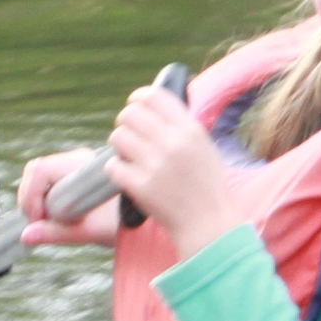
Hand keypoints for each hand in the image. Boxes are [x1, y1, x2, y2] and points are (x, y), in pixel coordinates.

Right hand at [17, 149, 120, 245]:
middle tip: (38, 222)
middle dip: (30, 197)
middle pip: (36, 170)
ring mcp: (77, 167)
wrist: (148, 218)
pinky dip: (45, 199)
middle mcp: (78, 161)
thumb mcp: (90, 231)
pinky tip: (57, 216)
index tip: (37, 220)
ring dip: (37, 199)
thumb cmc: (126, 222)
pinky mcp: (77, 176)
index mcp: (82, 168)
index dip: (31, 195)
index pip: (40, 170)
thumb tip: (25, 235)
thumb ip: (56, 233)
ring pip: (40, 176)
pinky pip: (50, 182)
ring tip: (49, 222)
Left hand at [106, 85, 238, 258]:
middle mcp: (173, 143)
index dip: (138, 98)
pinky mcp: (140, 186)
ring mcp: (155, 165)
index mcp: (190, 129)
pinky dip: (116, 170)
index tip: (135, 105)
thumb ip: (181, 125)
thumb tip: (150, 104)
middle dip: (125, 123)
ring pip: (117, 137)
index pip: (153, 96)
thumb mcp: (204, 146)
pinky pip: (112, 166)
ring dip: (118, 146)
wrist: (208, 224)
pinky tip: (127, 175)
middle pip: (129, 114)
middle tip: (130, 135)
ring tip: (129, 156)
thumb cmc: (206, 185)